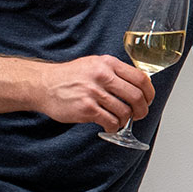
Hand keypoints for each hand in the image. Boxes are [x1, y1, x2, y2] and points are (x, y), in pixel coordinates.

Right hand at [36, 55, 154, 131]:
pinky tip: (109, 126)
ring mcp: (94, 92)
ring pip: (124, 111)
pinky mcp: (86, 109)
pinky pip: (111, 122)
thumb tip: (138, 85)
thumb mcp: (94, 64)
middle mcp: (102, 76)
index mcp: (107, 63)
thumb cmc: (70, 77)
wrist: (43, 85)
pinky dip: (114, 127)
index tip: (149, 99)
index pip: (140, 78)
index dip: (149, 92)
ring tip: (119, 120)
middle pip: (136, 96)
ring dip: (126, 120)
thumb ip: (115, 72)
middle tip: (139, 114)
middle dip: (142, 109)